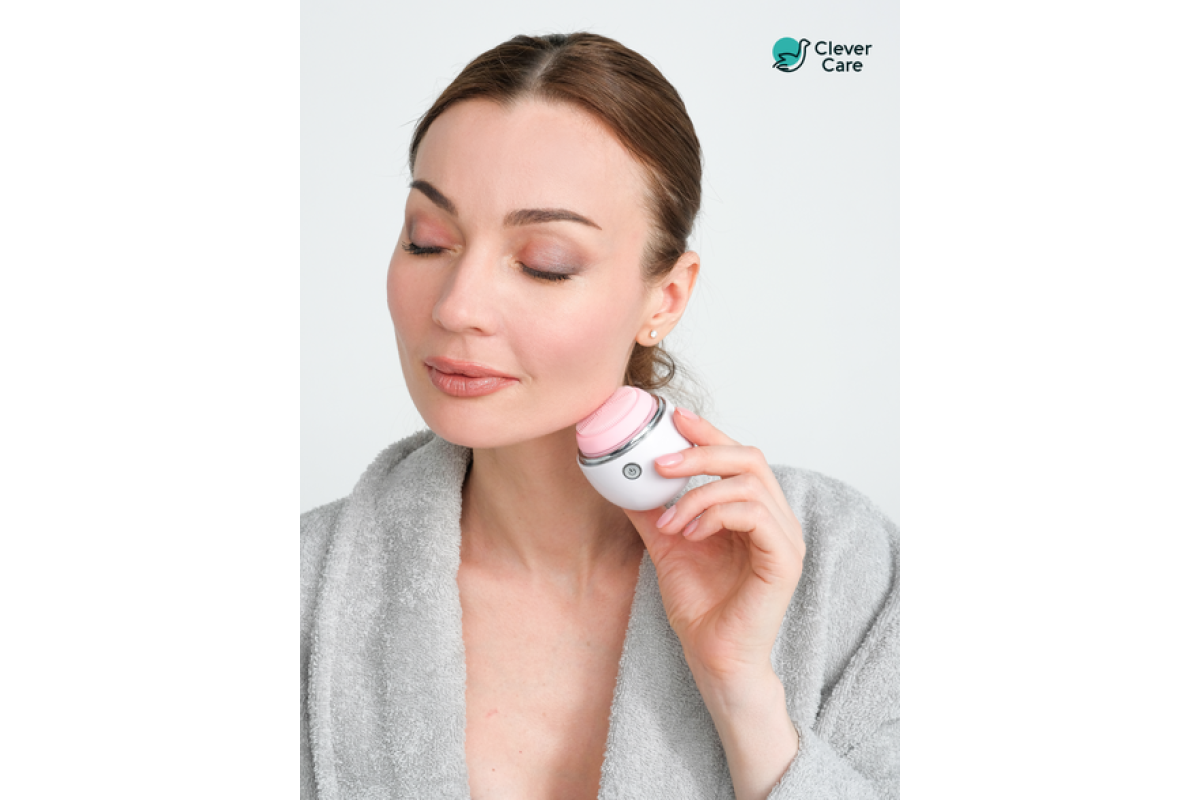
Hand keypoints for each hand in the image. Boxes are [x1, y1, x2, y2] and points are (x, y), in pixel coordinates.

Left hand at [622, 408, 805, 685]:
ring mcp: (785, 539)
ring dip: (699, 494)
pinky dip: (716, 515)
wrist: (713, 657)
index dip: (710, 433)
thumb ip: (653, 511)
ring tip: (669, 521)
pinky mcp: (784, 560)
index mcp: (755, 511)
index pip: (739, 457)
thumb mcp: (667, 546)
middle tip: (661, 462)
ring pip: (749, 484)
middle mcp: (777, 519)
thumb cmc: (700, 607)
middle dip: (702, 452)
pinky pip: (755, 515)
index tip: (675, 418)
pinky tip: (690, 534)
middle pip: (750, 458)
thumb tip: (624, 480)